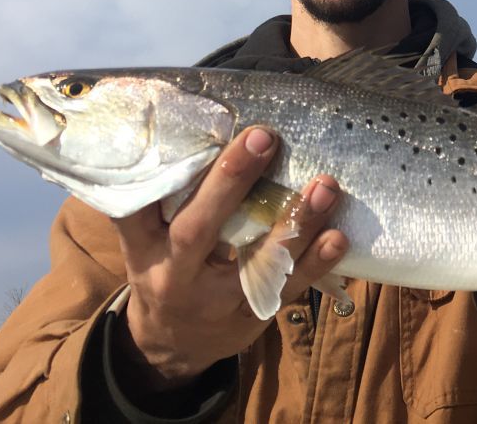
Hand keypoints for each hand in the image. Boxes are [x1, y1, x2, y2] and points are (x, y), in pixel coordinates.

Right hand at [110, 126, 349, 392]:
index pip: (139, 208)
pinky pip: (288, 287)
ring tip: (324, 184)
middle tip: (262, 137)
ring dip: (294, 222)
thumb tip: (180, 128)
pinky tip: (338, 236)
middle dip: (230, 182)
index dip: (161, 171)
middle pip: (197, 229)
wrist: (172, 347)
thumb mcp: (145, 241)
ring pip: (255, 261)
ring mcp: (217, 299)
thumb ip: (158, 198)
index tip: (191, 129)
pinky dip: (316, 262)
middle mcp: (175, 273)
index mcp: (144, 247)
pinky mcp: (253, 314)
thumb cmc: (164, 270)